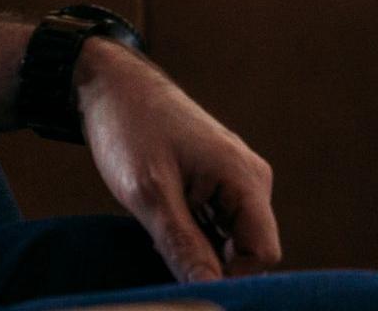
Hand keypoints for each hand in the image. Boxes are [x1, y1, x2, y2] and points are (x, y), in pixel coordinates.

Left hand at [77, 40, 280, 281]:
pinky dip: (190, 237)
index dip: (231, 277)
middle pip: (248, 250)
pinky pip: (215, 227)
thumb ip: (182, 245)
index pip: (264, 253)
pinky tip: (161, 224)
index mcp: (246, 178)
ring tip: (157, 231)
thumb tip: (211, 292)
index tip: (184, 279)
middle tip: (161, 252)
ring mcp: (234, 181)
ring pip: (229, 241)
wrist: (113, 88)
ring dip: (197, 251)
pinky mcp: (216, 183)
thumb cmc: (131, 130)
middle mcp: (250, 180)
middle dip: (210, 265)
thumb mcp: (149, 194)